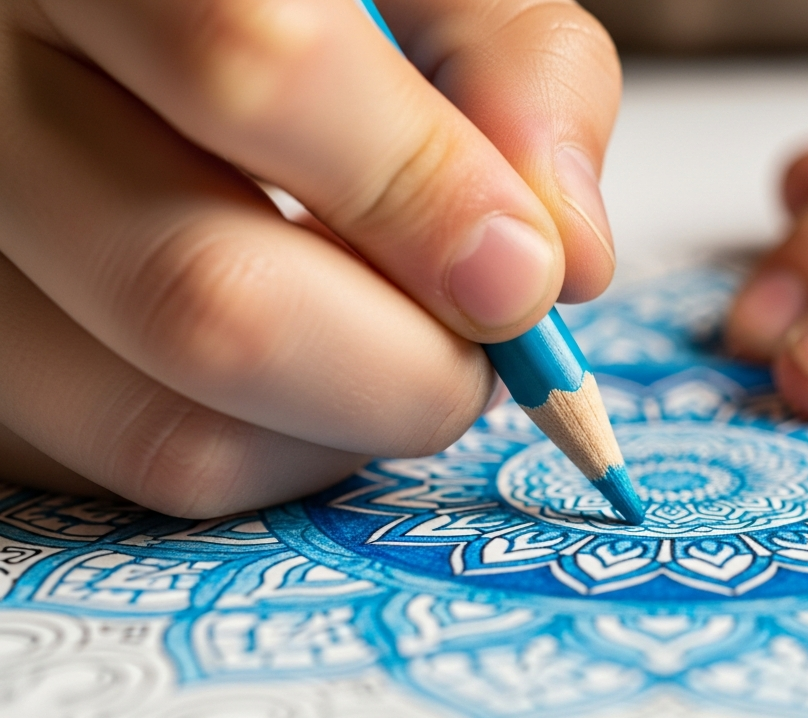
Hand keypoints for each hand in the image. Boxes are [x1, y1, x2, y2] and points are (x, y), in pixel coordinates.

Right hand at [0, 0, 619, 515]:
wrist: (162, 53)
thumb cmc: (320, 20)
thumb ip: (516, 78)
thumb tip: (559, 260)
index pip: (250, 66)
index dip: (415, 191)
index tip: (522, 271)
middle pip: (203, 295)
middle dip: (408, 365)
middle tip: (484, 341)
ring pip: (170, 427)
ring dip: (349, 428)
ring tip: (397, 348)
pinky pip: (145, 479)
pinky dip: (277, 452)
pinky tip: (308, 368)